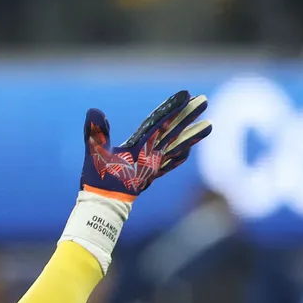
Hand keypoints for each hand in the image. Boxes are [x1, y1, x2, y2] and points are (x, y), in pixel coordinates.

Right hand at [81, 91, 210, 199]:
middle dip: (188, 115)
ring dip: (192, 135)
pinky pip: (171, 164)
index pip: (158, 123)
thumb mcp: (93, 154)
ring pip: (177, 147)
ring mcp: (153, 167)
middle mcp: (151, 156)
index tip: (186, 94)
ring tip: (209, 125)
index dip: (172, 108)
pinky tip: (188, 150)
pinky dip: (182, 155)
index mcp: (138, 148)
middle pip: (173, 132)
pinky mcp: (151, 176)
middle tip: (204, 101)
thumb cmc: (98, 180)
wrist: (105, 207)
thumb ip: (95, 132)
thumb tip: (93, 110)